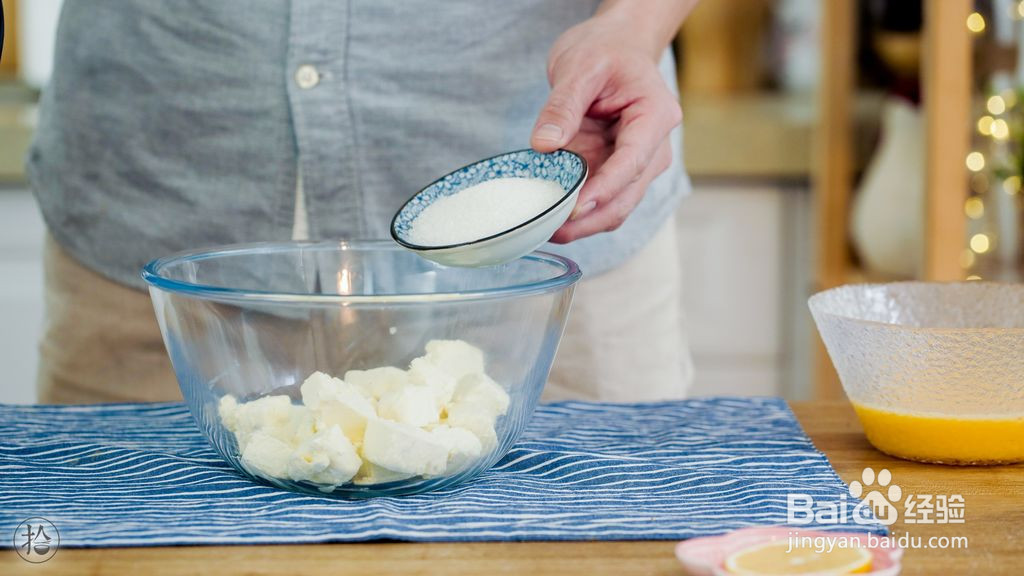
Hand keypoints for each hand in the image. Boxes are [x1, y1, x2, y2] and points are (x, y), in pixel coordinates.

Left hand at [531, 11, 681, 243]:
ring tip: (549, 231)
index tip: (575, 208)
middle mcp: (655, 146)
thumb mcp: (578, 68)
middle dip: (591, 218)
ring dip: (586, 223)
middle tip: (552, 231)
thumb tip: (544, 145)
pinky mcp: (619, 171)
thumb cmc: (605, 50)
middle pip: (627, 195)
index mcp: (655, 115)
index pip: (633, 161)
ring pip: (617, 206)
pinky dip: (581, 212)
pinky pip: (604, 199)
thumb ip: (561, 107)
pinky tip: (555, 218)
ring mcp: (640, 163)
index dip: (605, 188)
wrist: (617, 46)